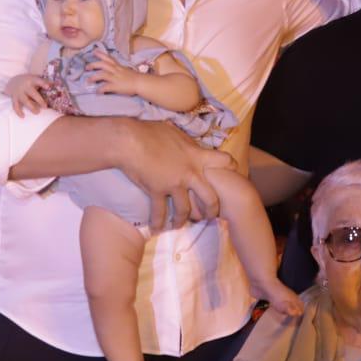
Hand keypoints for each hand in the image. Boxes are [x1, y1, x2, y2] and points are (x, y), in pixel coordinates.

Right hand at [4, 74, 49, 116]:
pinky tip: (23, 116)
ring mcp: (19, 93)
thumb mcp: (35, 78)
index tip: (48, 87)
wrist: (13, 82)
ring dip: (31, 107)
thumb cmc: (28, 81)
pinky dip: (18, 111)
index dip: (43, 83)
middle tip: (45, 106)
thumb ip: (45, 81)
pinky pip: (15, 106)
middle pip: (32, 93)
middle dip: (39, 100)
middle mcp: (25, 86)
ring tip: (37, 112)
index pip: (38, 81)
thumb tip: (57, 84)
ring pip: (25, 100)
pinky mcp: (14, 98)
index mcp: (31, 80)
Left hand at [87, 56, 141, 96]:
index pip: (109, 58)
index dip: (101, 54)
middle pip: (103, 64)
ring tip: (88, 81)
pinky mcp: (115, 86)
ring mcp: (115, 78)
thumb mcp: (126, 71)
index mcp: (118, 66)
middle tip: (86, 67)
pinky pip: (105, 87)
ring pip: (102, 74)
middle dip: (93, 65)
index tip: (94, 52)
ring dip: (93, 77)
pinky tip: (97, 92)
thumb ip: (119, 71)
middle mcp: (116, 70)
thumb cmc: (135, 78)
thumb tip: (114, 73)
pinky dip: (100, 89)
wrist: (141, 83)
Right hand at [119, 120, 233, 230]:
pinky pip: (159, 212)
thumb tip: (190, 143)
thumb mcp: (176, 133)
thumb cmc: (150, 131)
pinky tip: (157, 229)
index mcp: (197, 155)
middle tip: (210, 216)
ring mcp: (174, 183)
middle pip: (210, 197)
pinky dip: (158, 222)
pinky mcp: (157, 191)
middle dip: (212, 210)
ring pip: (185, 210)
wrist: (129, 140)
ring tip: (179, 225)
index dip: (230, 169)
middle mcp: (189, 172)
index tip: (230, 177)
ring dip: (183, 220)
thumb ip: (187, 143)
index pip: (224, 161)